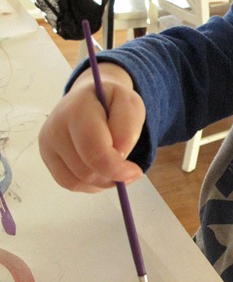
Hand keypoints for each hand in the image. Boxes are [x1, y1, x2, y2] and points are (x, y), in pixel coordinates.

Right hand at [39, 64, 145, 191]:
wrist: (88, 97)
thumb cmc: (112, 102)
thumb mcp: (131, 104)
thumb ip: (128, 129)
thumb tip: (119, 155)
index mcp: (77, 111)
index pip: (95, 152)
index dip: (117, 169)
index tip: (135, 171)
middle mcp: (56, 129)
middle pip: (86, 171)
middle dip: (112, 176)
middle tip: (128, 168)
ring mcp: (47, 145)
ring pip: (77, 182)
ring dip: (102, 181)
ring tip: (114, 165)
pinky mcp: (47, 158)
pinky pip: (70, 183)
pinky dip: (90, 184)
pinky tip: (100, 169)